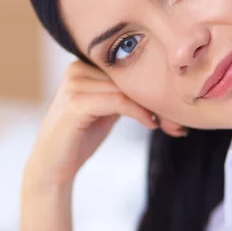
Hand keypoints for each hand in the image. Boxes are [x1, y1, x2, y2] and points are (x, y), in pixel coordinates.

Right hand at [23, 60, 185, 189]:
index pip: (127, 67)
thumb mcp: (106, 108)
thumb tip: (162, 85)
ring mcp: (74, 84)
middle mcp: (77, 69)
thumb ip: (123, 92)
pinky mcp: (76, 103)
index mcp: (82, 64)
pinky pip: (119, 101)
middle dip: (157, 99)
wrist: (53, 166)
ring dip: (153, 108)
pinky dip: (140, 112)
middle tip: (178, 122)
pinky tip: (151, 124)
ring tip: (169, 126)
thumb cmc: (81, 137)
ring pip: (127, 88)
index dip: (153, 84)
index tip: (176, 108)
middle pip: (129, 77)